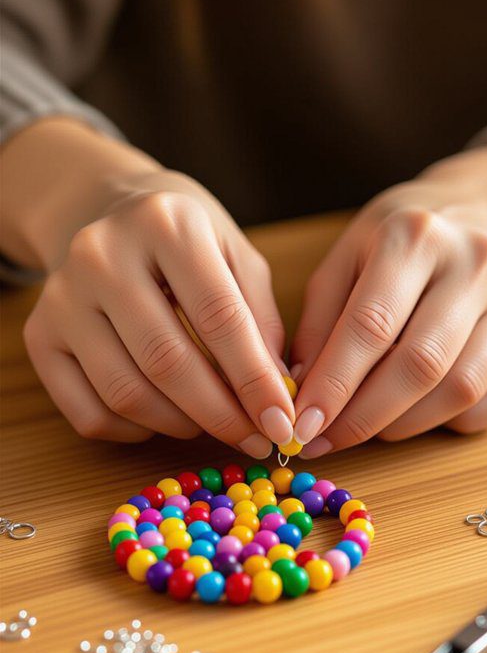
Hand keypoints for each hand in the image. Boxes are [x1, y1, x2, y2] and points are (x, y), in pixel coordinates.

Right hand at [22, 172, 294, 450]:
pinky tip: (164, 416)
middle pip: (167, 362)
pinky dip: (136, 431)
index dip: (255, 380)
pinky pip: (89, 413)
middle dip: (221, 415)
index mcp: (166, 224)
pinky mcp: (39, 335)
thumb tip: (276, 397)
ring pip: (126, 394)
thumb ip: (260, 322)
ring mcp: (62, 296)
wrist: (106, 212)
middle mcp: (103, 255)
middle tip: (255, 441)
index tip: (281, 423)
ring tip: (212, 423)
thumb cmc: (185, 242)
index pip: (219, 317)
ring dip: (181, 426)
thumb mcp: (237, 257)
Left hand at [289, 141, 486, 455]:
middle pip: (420, 363)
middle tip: (325, 440)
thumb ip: (319, 323)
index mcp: (415, 235)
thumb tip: (301, 391)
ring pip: (461, 389)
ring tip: (366, 428)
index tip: (303, 423)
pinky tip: (419, 414)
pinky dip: (454, 422)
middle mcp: (475, 263)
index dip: (334, 383)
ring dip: (404, 425)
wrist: (478, 218)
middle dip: (364, 416)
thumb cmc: (396, 249)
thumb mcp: (344, 261)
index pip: (371, 323)